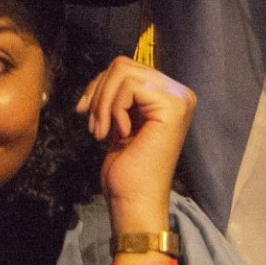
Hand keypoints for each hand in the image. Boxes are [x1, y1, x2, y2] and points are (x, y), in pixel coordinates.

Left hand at [76, 55, 195, 233]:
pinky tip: (118, 133)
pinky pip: (128, 87)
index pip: (126, 67)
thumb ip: (119, 95)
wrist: (134, 200)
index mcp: (169, 96)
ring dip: (102, 102)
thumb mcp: (119, 121)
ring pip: (122, 71)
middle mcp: (180, 93)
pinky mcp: (173, 106)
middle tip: (92, 124)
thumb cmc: (127, 168)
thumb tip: (102, 75)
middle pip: (122, 64)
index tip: (85, 111)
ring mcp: (179, 98)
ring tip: (101, 130)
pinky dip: (113, 108)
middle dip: (98, 91)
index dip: (99, 86)